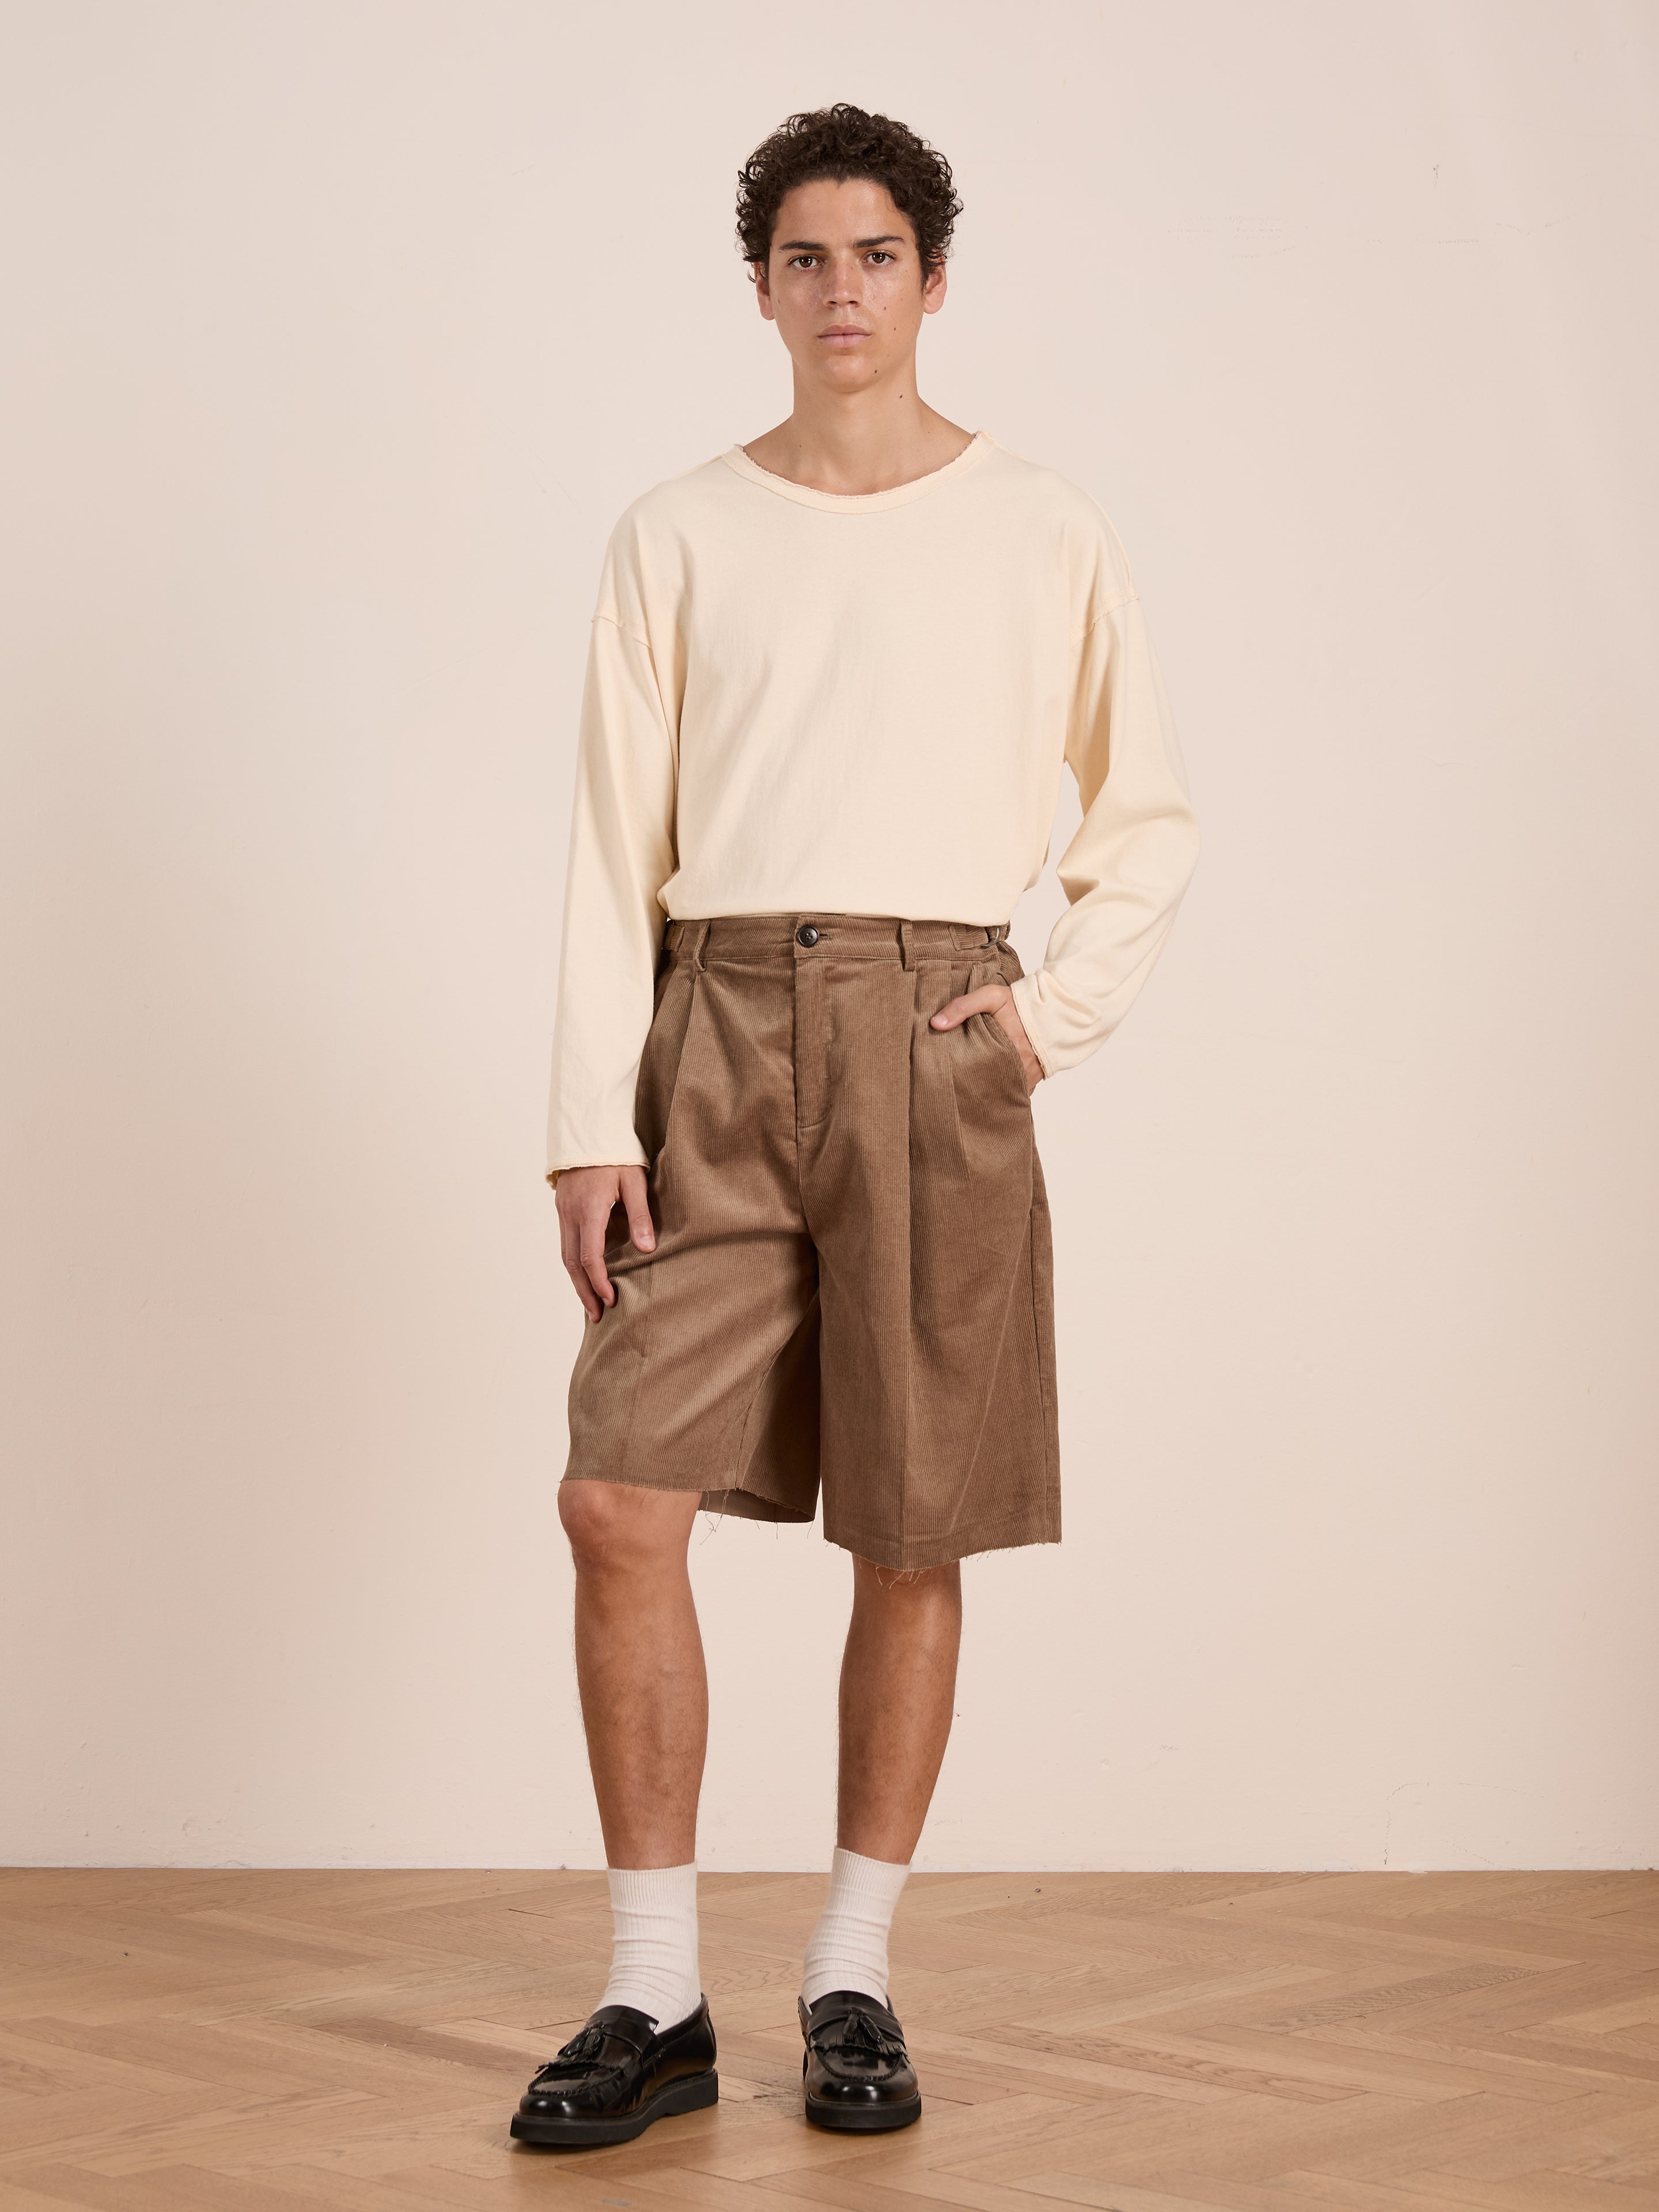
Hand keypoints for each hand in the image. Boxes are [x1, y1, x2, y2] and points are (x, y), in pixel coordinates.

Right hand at [556, 1163, 654, 1320]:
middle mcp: (570, 1214)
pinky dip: (573, 1264)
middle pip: (571, 1263)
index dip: (599, 1282)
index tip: (611, 1300)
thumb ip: (640, 1216)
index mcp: (589, 1209)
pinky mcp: (562, 1208)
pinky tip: (584, 1275)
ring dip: (577, 1281)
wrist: (589, 1130)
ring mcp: (563, 1211)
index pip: (590, 1256)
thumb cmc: (616, 1154)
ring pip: (565, 1255)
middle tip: (597, 1315)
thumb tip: (647, 1249)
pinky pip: (565, 1243)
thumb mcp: (634, 1181)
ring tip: (590, 1303)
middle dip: (584, 1291)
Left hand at [929, 983, 1043, 1093]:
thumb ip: (962, 1006)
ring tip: (972, 1085)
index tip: (948, 1073)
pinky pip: (1013, 1089)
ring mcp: (1025, 1075)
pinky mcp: (1033, 1079)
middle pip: (986, 1083)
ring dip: (988, 1086)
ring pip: (1000, 1088)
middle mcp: (1016, 1067)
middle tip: (956, 1083)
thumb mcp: (990, 996)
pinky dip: (1003, 1087)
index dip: (960, 1073)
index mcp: (1004, 1049)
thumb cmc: (1021, 1002)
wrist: (1055, 1008)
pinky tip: (991, 1084)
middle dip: (972, 1083)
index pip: (973, 1070)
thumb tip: (935, 1024)